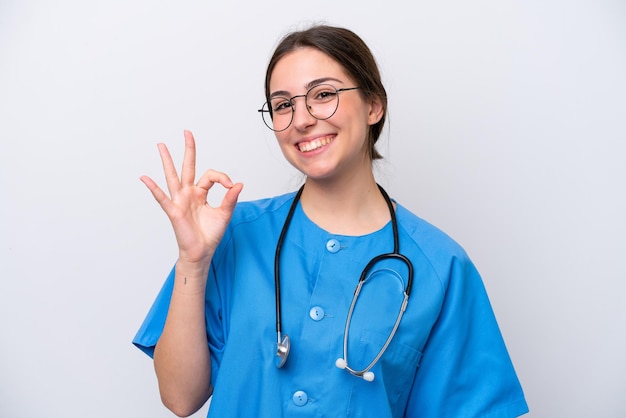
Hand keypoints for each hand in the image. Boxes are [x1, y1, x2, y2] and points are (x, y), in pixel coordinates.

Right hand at [140, 130, 242, 263]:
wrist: (202, 252)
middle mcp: (189, 193)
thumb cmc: (210, 234)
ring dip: (167, 161)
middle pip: (188, 167)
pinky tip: (145, 178)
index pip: (211, 175)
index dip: (222, 178)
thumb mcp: (225, 214)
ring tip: (161, 145)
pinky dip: (153, 188)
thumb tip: (238, 184)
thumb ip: (230, 198)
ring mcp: (180, 201)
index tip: (231, 186)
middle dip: (189, 150)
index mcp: (201, 193)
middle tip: (187, 133)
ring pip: (173, 176)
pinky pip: (162, 198)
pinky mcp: (174, 211)